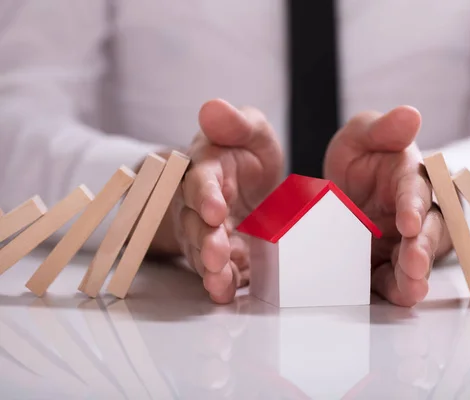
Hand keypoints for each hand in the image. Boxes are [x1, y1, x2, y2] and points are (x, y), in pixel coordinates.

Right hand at [162, 99, 282, 303]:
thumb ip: (236, 123)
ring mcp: (207, 232)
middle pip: (196, 221)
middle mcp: (199, 203)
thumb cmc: (245, 154)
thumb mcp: (251, 131)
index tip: (215, 209)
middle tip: (216, 253)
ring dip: (210, 267)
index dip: (205, 194)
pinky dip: (221, 283)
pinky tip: (226, 293)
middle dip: (205, 239)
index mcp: (205, 169)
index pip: (200, 179)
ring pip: (201, 250)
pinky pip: (218, 270)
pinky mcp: (221, 254)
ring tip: (219, 282)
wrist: (249, 184)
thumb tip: (212, 108)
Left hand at [324, 106, 451, 306]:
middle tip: (415, 262)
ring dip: (417, 274)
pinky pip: (399, 280)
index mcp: (410, 176)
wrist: (344, 192)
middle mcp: (417, 210)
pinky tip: (404, 297)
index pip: (417, 188)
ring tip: (413, 287)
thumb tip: (411, 114)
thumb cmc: (362, 160)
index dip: (415, 204)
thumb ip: (382, 128)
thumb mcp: (361, 136)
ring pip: (421, 259)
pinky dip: (401, 290)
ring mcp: (406, 241)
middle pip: (429, 229)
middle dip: (423, 247)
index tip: (410, 220)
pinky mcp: (392, 264)